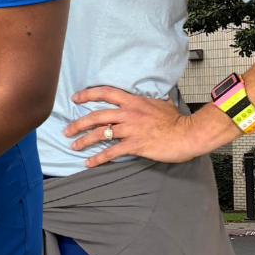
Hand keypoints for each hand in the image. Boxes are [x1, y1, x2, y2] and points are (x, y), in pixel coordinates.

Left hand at [65, 86, 236, 166]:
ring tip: (73, 145)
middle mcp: (129, 113)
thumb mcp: (162, 102)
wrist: (187, 134)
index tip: (75, 98)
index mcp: (133, 101)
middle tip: (67, 129)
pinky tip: (89, 162)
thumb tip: (156, 92)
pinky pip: (111, 152)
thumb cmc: (176, 120)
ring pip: (101, 133)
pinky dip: (98, 158)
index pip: (105, 93)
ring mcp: (131, 129)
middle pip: (97, 115)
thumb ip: (152, 98)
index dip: (88, 94)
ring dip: (84, 140)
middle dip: (78, 123)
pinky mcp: (135, 145)